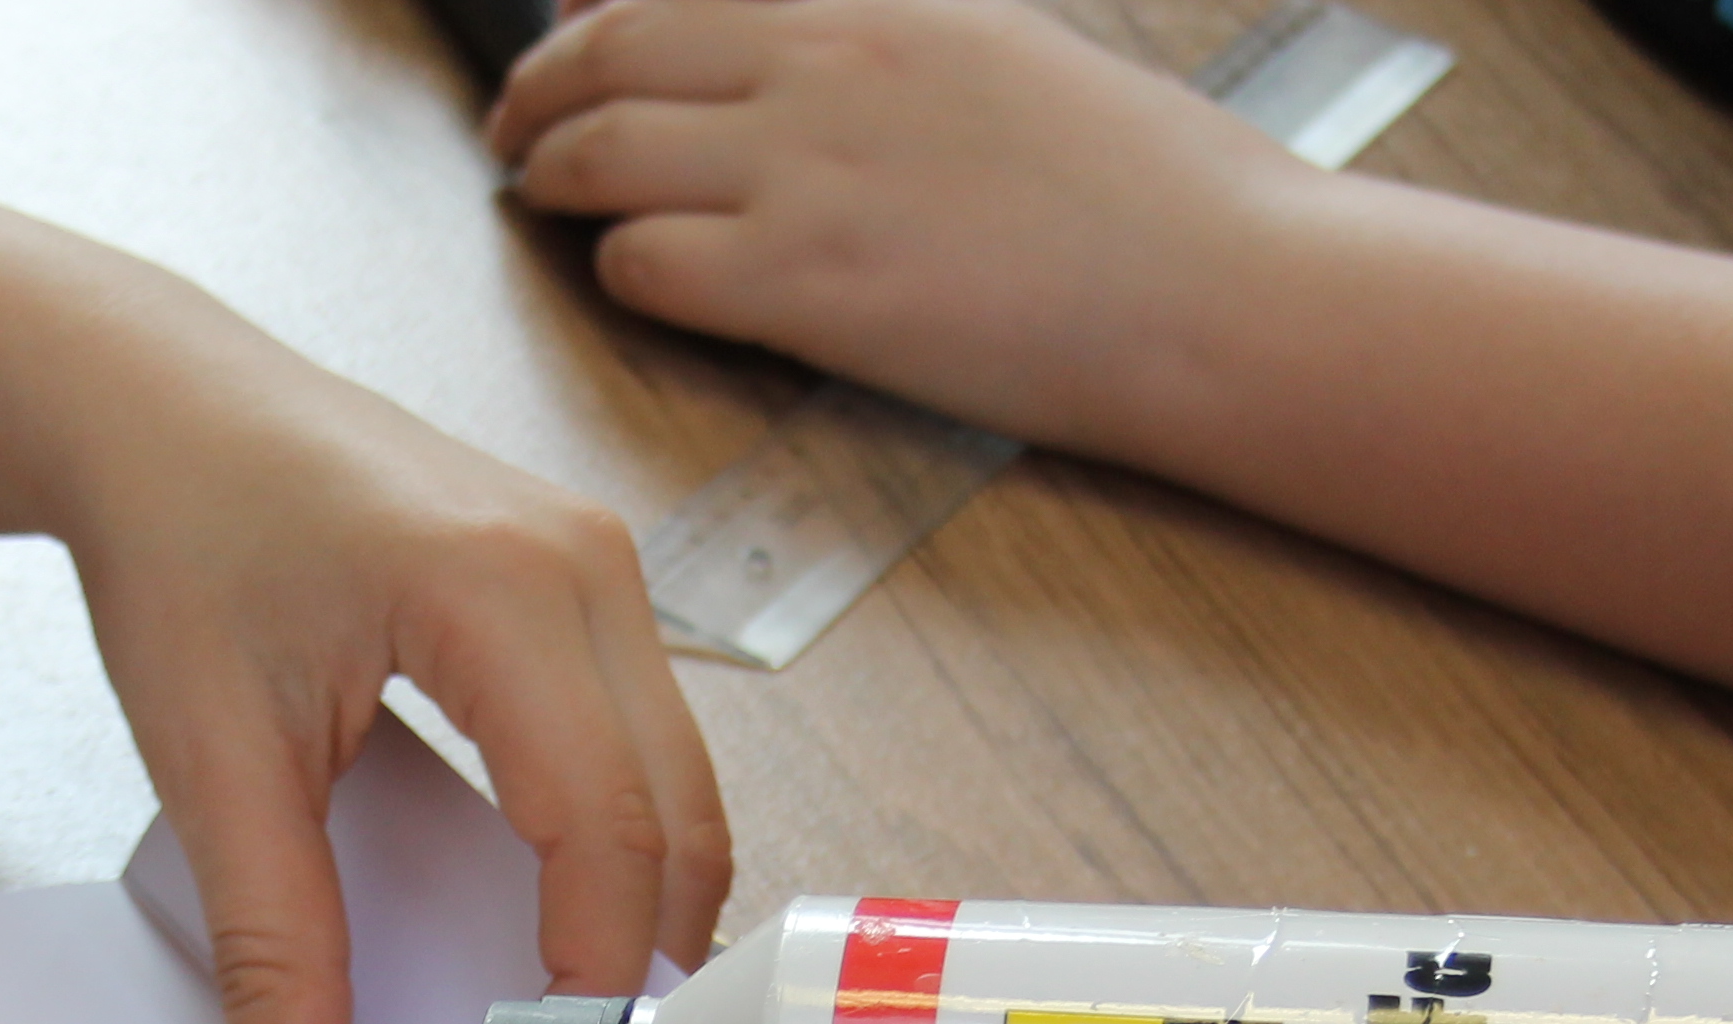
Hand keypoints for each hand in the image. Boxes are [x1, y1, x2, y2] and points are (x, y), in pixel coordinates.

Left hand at [37, 291, 730, 1023]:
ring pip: (682, 774)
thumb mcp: (212, 748)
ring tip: (576, 1000)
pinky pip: (648, 731)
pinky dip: (627, 830)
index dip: (596, 963)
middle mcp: (583, 564)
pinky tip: (566, 901)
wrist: (155, 403)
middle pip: (678, 807)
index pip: (605, 823)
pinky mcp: (583, 575)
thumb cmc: (181, 527)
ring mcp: (598, 562)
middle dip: (647, 947)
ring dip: (649, 892)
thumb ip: (270, 926)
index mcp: (503, 589)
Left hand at [492, 0, 1289, 450]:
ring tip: (541, 200)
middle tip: (516, 126)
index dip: (595, 13)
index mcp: (876, 9)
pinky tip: (635, 278)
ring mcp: (805, 175)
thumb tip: (804, 54)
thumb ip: (891, 52)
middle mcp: (823, 70)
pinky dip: (619, 269)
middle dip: (538, 92)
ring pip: (602, 155)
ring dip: (553, 178)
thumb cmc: (1152, 194)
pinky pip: (647, 264)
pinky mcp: (805, 287)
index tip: (569, 33)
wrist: (1216, 284)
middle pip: (610, 54)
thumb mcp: (1011, 59)